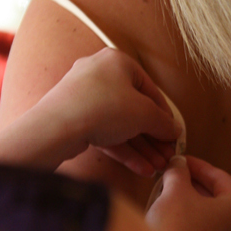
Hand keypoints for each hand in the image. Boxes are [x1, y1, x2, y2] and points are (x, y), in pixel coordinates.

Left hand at [36, 48, 178, 174]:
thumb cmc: (102, 107)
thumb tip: (174, 130)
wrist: (57, 126)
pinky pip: (103, 133)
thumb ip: (163, 122)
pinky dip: (122, 150)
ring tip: (157, 168)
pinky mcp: (75, 119)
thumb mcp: (144, 113)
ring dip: (140, 148)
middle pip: (134, 110)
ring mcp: (84, 98)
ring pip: (119, 125)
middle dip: (152, 137)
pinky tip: (140, 169)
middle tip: (166, 156)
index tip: (173, 134)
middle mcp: (99, 75)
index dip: (164, 115)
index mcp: (117, 62)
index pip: (150, 89)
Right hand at [145, 155, 230, 230]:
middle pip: (219, 201)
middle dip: (196, 188)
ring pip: (213, 222)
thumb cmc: (177, 226)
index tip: (182, 161)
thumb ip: (179, 172)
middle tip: (176, 179)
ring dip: (195, 209)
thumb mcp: (175, 190)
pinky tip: (175, 225)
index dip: (199, 166)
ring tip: (172, 202)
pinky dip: (194, 229)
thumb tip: (178, 164)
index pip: (222, 179)